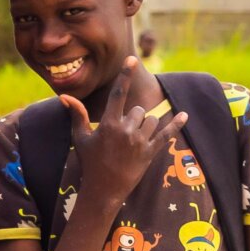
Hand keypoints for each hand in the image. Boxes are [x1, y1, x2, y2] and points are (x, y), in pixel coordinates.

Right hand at [60, 56, 185, 213]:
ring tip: (133, 142)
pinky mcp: (151, 153)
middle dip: (133, 119)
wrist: (103, 191)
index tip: (132, 59)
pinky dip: (177, 125)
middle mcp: (126, 130)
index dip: (125, 75)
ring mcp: (140, 142)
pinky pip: (167, 134)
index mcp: (109, 124)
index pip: (118, 93)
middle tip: (122, 138)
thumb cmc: (90, 163)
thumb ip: (77, 115)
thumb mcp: (80, 138)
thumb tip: (64, 96)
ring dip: (145, 126)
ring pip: (151, 120)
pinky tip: (185, 115)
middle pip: (139, 110)